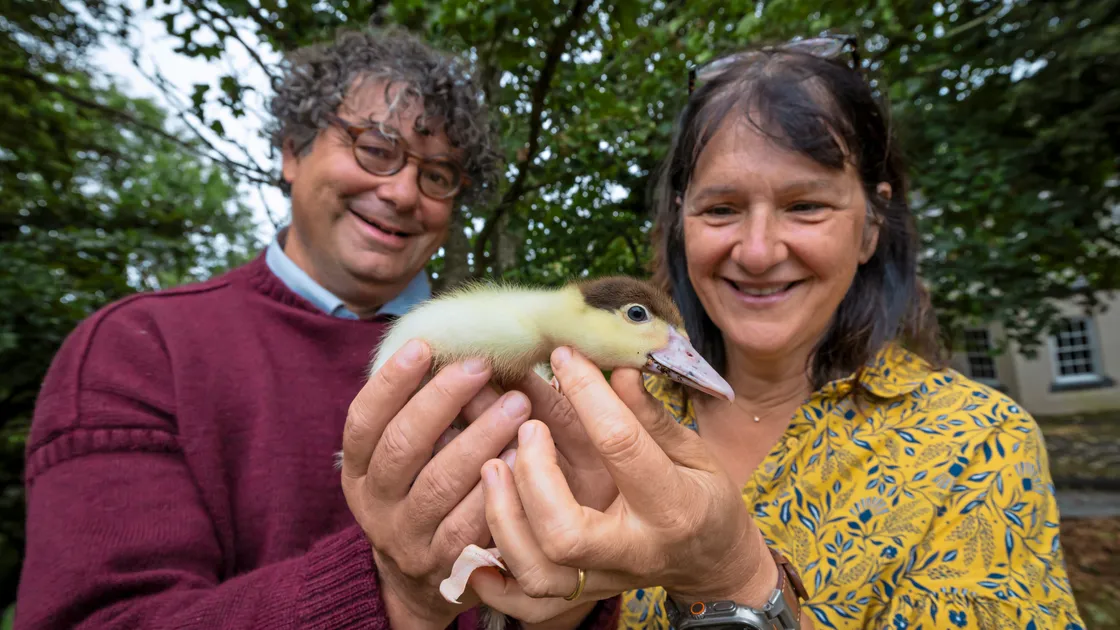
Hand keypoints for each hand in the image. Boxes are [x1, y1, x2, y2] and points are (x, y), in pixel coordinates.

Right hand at [340, 340, 530, 628]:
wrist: (420, 579)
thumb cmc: (424, 489)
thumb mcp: (407, 455)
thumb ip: (422, 409)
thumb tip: (459, 342)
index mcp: (359, 469)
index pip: (363, 420)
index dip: (391, 382)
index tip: (425, 346)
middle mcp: (375, 503)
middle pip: (401, 446)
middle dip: (442, 400)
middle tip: (482, 364)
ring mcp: (406, 538)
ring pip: (439, 484)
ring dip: (480, 438)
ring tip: (518, 404)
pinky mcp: (444, 566)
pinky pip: (470, 525)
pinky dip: (497, 488)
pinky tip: (524, 457)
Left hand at [474, 346, 777, 614]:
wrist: (712, 561)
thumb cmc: (703, 496)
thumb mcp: (692, 450)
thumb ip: (649, 416)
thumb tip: (615, 368)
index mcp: (672, 505)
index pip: (621, 447)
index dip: (588, 396)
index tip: (564, 356)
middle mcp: (634, 551)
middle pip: (565, 535)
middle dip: (534, 479)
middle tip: (525, 430)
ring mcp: (603, 580)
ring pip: (538, 574)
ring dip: (503, 520)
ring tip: (491, 467)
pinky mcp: (580, 595)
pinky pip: (528, 605)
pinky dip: (495, 582)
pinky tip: (475, 544)